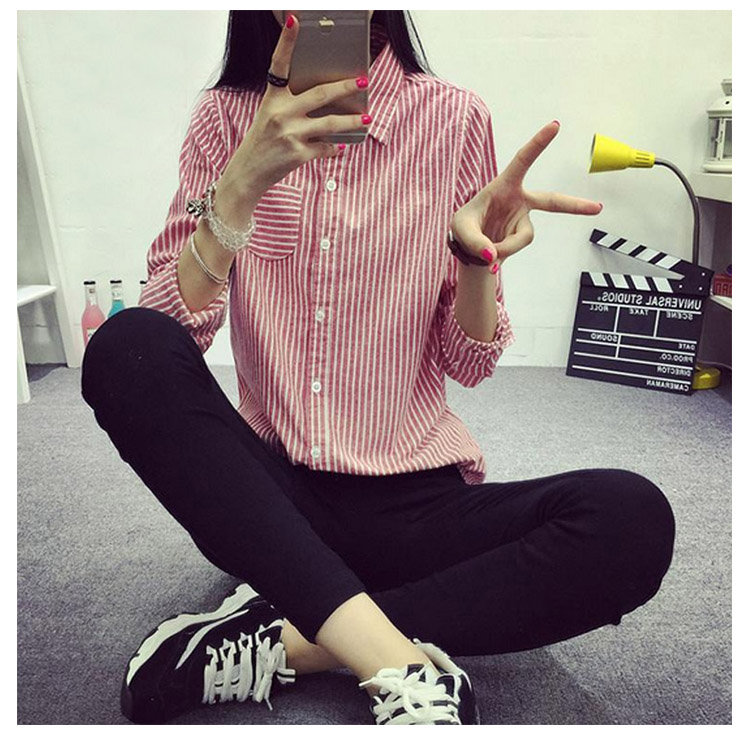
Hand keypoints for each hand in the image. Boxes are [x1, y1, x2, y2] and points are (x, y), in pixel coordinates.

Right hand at [221, 13, 371, 196]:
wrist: (248, 173)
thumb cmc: (262, 142)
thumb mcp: (270, 117)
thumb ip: (292, 106)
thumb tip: (327, 103)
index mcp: (272, 98)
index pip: (279, 64)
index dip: (286, 42)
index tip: (295, 20)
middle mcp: (280, 113)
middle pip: (321, 94)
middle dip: (346, 87)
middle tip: (363, 80)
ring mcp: (290, 134)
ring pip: (330, 123)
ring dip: (352, 121)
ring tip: (367, 118)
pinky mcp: (298, 154)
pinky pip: (325, 148)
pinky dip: (334, 148)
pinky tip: (340, 147)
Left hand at [450, 121, 602, 271]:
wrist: (468, 247)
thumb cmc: (464, 226)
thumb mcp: (461, 229)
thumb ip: (475, 242)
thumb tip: (493, 256)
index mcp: (504, 185)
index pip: (523, 161)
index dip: (538, 144)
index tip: (555, 125)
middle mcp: (518, 200)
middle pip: (552, 201)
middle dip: (575, 206)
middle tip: (598, 208)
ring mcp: (522, 219)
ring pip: (524, 236)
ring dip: (506, 246)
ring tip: (486, 253)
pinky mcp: (521, 236)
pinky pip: (516, 247)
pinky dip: (502, 254)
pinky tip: (491, 257)